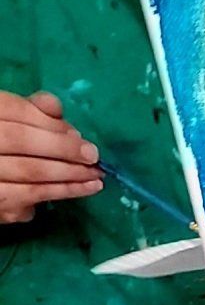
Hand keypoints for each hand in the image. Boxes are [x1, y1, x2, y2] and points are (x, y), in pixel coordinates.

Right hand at [0, 91, 102, 226]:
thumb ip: (32, 110)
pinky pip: (34, 193)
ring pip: (31, 170)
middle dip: (62, 147)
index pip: (14, 110)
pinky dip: (65, 190)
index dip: (48, 122)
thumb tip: (57, 110)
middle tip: (93, 155)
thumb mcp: (14, 123)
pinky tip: (89, 187)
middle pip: (21, 140)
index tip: (78, 134)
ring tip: (96, 173)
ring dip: (70, 172)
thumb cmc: (7, 148)